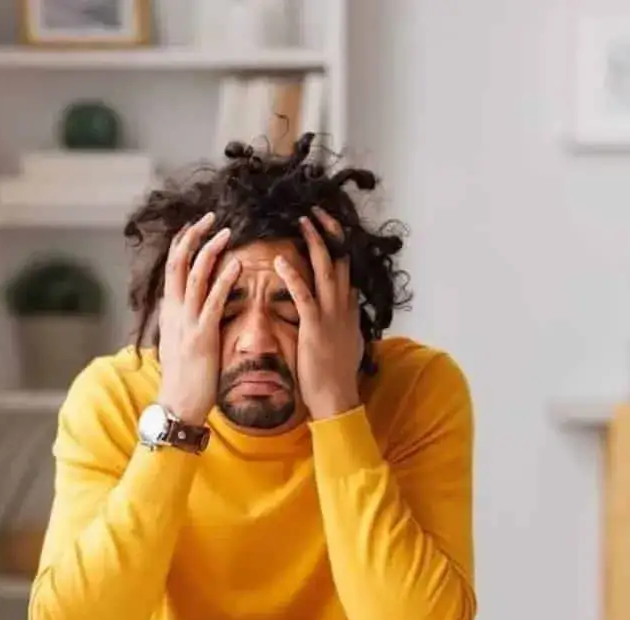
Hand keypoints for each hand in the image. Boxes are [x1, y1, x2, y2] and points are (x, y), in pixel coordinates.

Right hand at [156, 212, 240, 424]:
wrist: (178, 404)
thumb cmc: (184, 377)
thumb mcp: (180, 341)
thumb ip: (185, 320)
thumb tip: (192, 306)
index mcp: (169, 311)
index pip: (172, 267)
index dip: (182, 242)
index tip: (196, 224)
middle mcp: (174, 311)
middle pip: (178, 262)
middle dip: (193, 236)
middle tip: (210, 216)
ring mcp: (187, 322)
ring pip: (194, 275)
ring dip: (210, 250)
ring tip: (226, 232)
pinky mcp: (202, 336)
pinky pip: (213, 302)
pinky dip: (224, 281)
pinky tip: (238, 266)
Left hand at [274, 207, 362, 419]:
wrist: (337, 399)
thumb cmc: (334, 374)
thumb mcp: (343, 340)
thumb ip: (342, 319)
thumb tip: (345, 306)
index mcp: (349, 308)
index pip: (346, 267)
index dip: (338, 243)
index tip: (327, 223)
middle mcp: (344, 307)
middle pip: (340, 259)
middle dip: (329, 232)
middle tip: (314, 210)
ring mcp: (331, 316)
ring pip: (326, 270)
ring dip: (314, 243)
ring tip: (302, 221)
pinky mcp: (315, 329)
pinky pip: (304, 297)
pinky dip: (293, 276)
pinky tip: (280, 261)